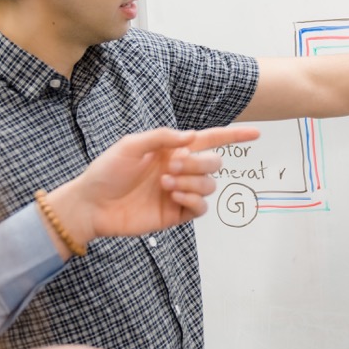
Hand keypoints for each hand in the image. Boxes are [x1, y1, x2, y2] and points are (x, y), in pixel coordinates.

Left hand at [44, 125, 259, 251]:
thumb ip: (163, 137)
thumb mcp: (131, 145)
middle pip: (214, 162)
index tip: (256, 133)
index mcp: (172, 150)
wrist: (92, 204)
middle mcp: (180, 170)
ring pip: (210, 185)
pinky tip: (174, 196)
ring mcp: (180, 193)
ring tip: (165, 183)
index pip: (210, 140)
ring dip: (192, 181)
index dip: (234, 136)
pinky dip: (193, 199)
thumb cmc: (106, 172)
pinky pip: (201, 207)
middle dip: (200, 162)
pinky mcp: (176, 214)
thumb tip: (193, 137)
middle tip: (171, 166)